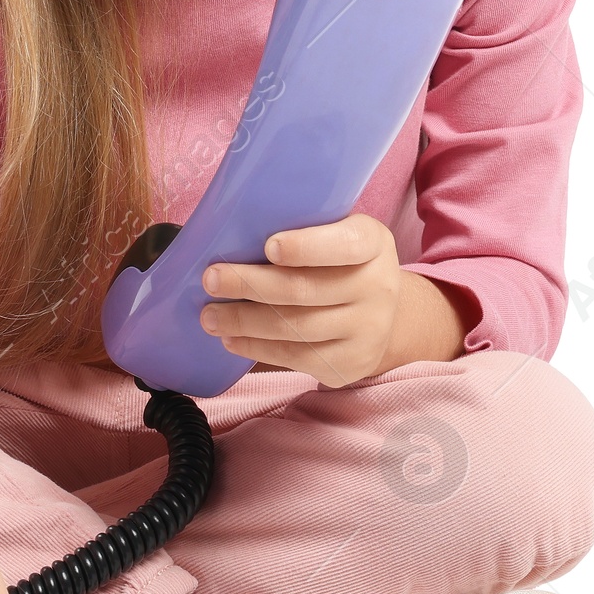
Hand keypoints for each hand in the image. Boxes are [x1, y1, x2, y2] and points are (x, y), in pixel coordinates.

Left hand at [199, 213, 466, 384]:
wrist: (384, 316)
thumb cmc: (340, 263)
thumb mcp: (337, 233)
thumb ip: (302, 230)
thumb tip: (231, 234)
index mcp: (373, 243)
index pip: (344, 244)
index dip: (307, 247)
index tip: (269, 246)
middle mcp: (378, 287)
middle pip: (304, 289)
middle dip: (250, 284)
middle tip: (211, 279)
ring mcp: (367, 330)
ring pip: (295, 328)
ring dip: (244, 322)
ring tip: (210, 316)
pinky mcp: (351, 364)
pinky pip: (296, 357)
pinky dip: (257, 348)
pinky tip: (232, 340)